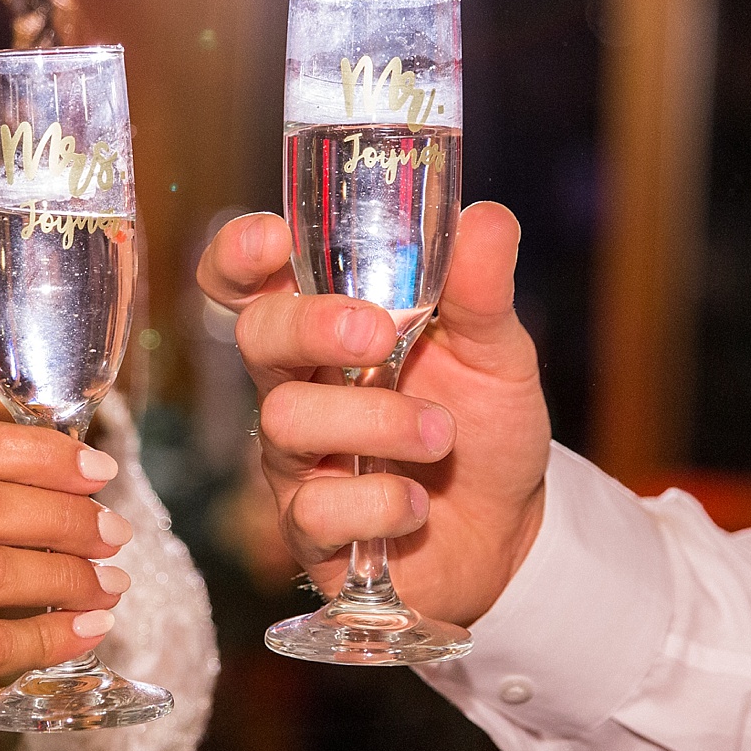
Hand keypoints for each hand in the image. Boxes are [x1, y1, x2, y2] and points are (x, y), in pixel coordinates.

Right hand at [197, 202, 550, 626]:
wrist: (511, 531)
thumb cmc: (485, 427)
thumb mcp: (497, 352)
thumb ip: (482, 289)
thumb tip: (486, 219)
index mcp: (330, 327)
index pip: (251, 280)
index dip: (240, 255)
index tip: (273, 240)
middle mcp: (299, 385)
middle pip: (256, 336)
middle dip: (310, 326)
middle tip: (378, 335)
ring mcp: (297, 459)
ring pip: (286, 421)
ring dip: (376, 423)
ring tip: (441, 435)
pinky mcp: (311, 530)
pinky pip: (314, 510)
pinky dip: (379, 503)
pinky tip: (417, 505)